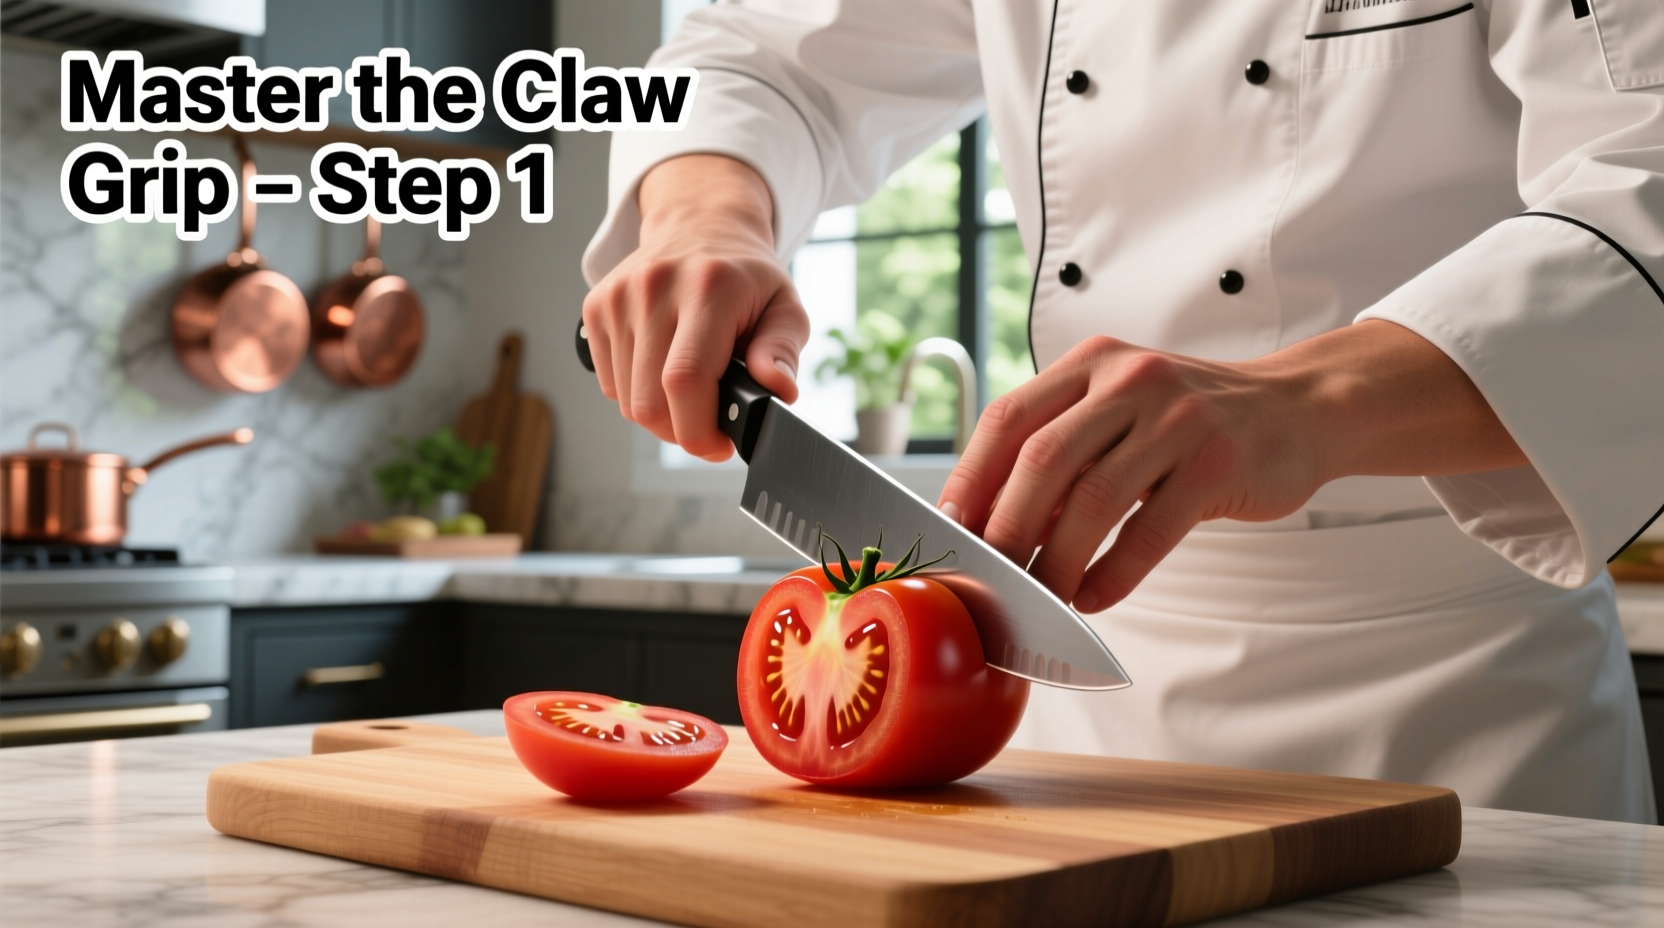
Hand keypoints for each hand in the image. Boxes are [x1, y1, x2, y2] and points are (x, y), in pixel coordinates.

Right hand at [582, 155, 808, 459]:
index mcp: (708, 287)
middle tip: (708, 424)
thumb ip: (782, 351)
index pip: (685, 380)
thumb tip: (779, 391)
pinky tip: (662, 370)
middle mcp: (655, 288)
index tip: (719, 446)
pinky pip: (610, 384)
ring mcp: (618, 297)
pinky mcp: (596, 307)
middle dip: (681, 432)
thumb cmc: (745, 276)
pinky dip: (637, 393)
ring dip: (661, 414)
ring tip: (690, 391)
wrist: (700, 224)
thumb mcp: (784, 305)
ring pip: (627, 400)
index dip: (698, 431)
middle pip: (649, 402)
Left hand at [937, 322, 1525, 612]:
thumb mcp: (1122, 409)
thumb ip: (1064, 450)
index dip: (970, 478)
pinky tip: (1094, 596)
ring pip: (1094, 499)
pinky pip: (1150, 529)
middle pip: (1042, 460)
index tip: (951, 530)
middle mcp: (1130, 380)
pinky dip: (1114, 572)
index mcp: (1093, 362)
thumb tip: (992, 523)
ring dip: (1058, 561)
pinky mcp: (1218, 462)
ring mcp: (1178, 418)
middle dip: (1006, 528)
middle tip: (991, 577)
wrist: (1300, 409)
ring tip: (1043, 597)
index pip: (1008, 418)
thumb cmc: (1195, 420)